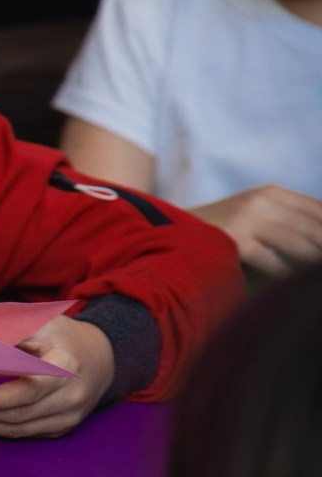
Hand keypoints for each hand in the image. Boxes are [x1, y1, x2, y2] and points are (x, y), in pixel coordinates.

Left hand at [0, 315, 112, 438]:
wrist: (100, 357)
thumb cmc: (61, 336)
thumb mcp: (40, 322)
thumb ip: (9, 331)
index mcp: (66, 366)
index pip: (29, 389)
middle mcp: (71, 396)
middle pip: (19, 413)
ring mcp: (68, 416)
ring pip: (18, 428)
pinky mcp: (60, 428)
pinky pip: (23, 433)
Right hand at [192, 184, 321, 276]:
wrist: (170, 232)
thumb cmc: (220, 229)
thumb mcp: (255, 212)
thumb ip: (287, 219)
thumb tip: (318, 236)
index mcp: (272, 192)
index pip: (319, 209)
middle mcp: (263, 201)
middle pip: (313, 226)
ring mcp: (247, 218)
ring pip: (298, 243)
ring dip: (315, 261)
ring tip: (319, 275)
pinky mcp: (234, 239)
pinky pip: (271, 261)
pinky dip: (287, 274)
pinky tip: (295, 284)